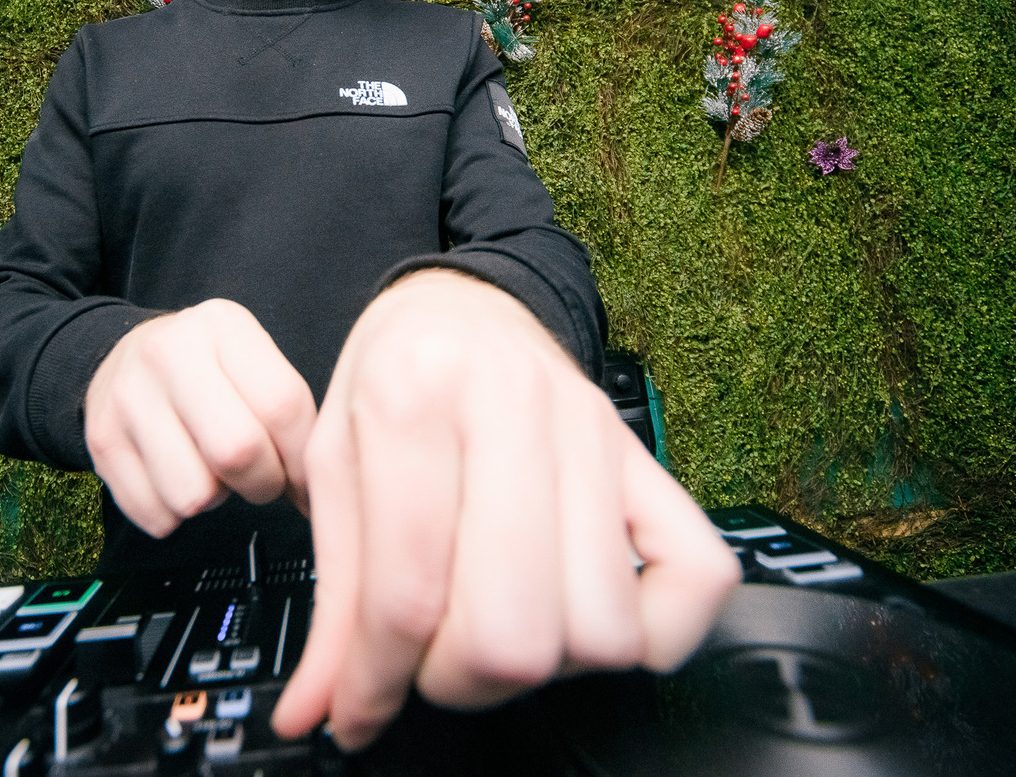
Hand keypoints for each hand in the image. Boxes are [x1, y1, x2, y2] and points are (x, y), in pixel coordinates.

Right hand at [84, 298, 317, 537]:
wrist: (123, 355)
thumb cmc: (207, 368)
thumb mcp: (250, 359)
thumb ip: (288, 410)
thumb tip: (319, 494)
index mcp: (222, 326)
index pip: (282, 406)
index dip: (304, 459)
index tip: (306, 481)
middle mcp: (168, 354)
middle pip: (237, 452)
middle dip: (262, 485)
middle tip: (261, 480)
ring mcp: (128, 397)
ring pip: (193, 495)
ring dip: (214, 499)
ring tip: (210, 469)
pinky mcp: (101, 441)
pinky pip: (155, 515)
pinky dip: (174, 513)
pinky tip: (175, 476)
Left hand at [270, 269, 739, 750]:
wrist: (459, 305)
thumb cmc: (395, 384)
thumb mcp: (333, 470)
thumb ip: (332, 602)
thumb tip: (318, 710)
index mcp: (412, 395)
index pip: (405, 592)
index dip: (374, 680)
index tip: (358, 709)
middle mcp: (513, 407)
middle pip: (510, 629)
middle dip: (459, 679)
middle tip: (431, 659)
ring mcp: (594, 433)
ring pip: (598, 627)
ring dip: (543, 664)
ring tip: (497, 628)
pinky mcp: (649, 461)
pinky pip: (697, 578)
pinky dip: (654, 631)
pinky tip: (585, 613)